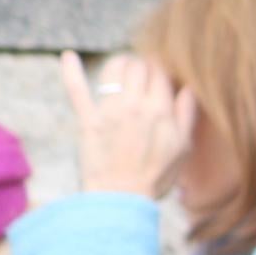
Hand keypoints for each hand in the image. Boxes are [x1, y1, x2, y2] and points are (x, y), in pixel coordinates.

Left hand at [60, 52, 192, 201]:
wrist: (122, 198)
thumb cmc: (156, 176)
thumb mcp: (183, 147)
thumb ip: (187, 115)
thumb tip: (189, 88)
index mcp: (162, 111)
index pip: (161, 72)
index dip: (161, 70)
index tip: (160, 76)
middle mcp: (136, 105)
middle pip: (139, 65)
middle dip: (141, 64)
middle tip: (142, 74)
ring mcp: (110, 111)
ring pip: (114, 69)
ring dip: (119, 63)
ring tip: (121, 69)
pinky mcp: (88, 120)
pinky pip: (77, 90)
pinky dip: (70, 71)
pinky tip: (67, 56)